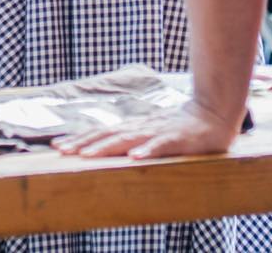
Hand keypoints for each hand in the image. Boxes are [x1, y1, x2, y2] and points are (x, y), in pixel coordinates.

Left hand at [55, 102, 237, 159]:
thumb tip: (106, 145)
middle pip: (108, 135)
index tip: (58, 146)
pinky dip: (147, 151)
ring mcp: (159, 132)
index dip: (80, 139)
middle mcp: (142, 128)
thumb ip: (131, 138)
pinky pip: (161, 146)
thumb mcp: (152, 132)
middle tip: (62, 151)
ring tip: (86, 156)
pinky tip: (134, 158)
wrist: (213, 113)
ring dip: (106, 147)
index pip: (103, 132)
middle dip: (84, 144)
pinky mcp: (178, 139)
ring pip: (128, 140)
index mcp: (135, 127)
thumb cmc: (180, 126)